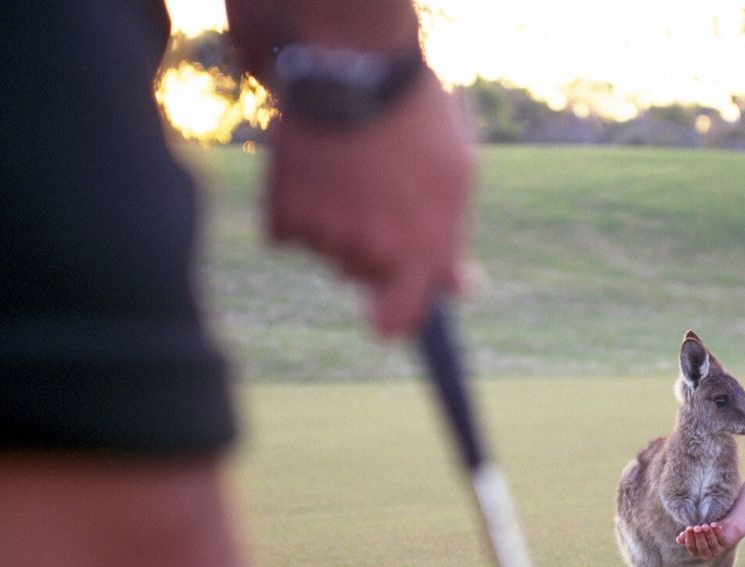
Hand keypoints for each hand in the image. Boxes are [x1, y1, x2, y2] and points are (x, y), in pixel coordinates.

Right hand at [266, 71, 473, 336]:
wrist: (354, 67)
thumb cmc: (417, 120)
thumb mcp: (456, 177)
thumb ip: (452, 241)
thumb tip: (460, 291)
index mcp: (420, 251)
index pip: (399, 321)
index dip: (393, 319)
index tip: (387, 314)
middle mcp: (373, 254)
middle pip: (360, 276)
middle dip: (367, 246)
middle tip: (374, 192)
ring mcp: (326, 238)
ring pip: (326, 251)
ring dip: (333, 224)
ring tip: (348, 170)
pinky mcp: (284, 217)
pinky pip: (288, 232)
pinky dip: (296, 207)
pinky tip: (314, 168)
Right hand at [675, 521, 740, 559]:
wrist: (726, 528)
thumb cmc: (708, 530)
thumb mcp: (697, 532)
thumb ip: (688, 536)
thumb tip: (678, 539)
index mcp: (699, 552)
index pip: (692, 548)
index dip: (690, 539)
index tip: (689, 528)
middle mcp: (709, 553)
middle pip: (702, 548)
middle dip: (699, 538)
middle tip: (696, 527)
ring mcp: (719, 550)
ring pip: (713, 544)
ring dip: (708, 535)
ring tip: (705, 526)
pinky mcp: (727, 544)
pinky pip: (722, 539)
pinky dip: (717, 532)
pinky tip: (713, 525)